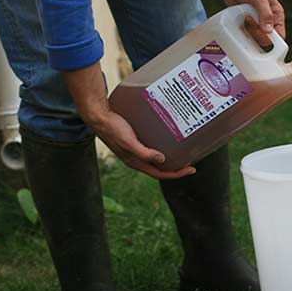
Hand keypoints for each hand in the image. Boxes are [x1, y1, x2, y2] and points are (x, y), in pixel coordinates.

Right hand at [64, 61, 195, 179]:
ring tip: (182, 148)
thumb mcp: (128, 141)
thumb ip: (143, 152)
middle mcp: (136, 158)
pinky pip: (151, 144)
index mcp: (135, 162)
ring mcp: (135, 148)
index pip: (160, 174)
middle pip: (160, 167)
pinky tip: (167, 135)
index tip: (192, 169)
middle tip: (191, 159)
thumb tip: (163, 159)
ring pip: (156, 156)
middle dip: (176, 166)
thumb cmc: (113, 128)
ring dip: (169, 155)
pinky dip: (161, 143)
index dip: (177, 174)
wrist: (99, 115)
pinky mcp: (134, 138)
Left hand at [220, 0, 285, 45]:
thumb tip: (269, 32)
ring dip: (248, 33)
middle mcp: (267, 20)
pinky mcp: (245, 23)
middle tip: (249, 21)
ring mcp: (256, 22)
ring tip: (244, 19)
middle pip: (266, 39)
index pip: (279, 34)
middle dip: (257, 34)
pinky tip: (237, 24)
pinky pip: (245, 34)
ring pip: (255, 38)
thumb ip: (265, 14)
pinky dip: (241, 33)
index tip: (263, 38)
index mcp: (276, 14)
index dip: (273, 40)